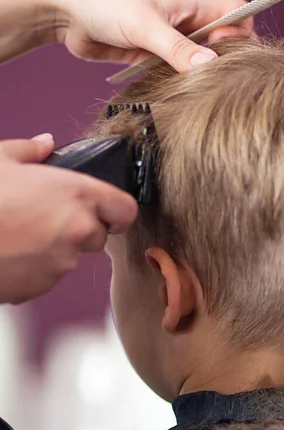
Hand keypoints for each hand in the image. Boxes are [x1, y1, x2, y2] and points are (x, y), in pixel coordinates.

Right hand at [0, 134, 137, 303]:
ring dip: (54, 249)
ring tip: (19, 233)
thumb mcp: (0, 159)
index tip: (107, 211)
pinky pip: (46, 276)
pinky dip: (34, 268)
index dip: (116, 210)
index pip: (125, 209)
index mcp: (77, 194)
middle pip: (98, 235)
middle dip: (80, 229)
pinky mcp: (41, 286)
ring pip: (70, 257)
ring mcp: (61, 262)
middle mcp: (77, 229)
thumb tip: (44, 143)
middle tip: (48, 218)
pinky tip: (10, 252)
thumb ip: (31, 150)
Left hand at [48, 0, 254, 70]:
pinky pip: (175, 71)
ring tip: (195, 90)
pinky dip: (178, 82)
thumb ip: (177, 49)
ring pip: (198, 60)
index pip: (235, 13)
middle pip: (220, 40)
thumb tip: (209, 67)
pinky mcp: (152, 57)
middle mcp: (184, 21)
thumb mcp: (145, 26)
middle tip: (212, 77)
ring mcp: (168, 41)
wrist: (66, 12)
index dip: (239, 32)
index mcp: (191, 3)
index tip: (225, 51)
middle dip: (222, 58)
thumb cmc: (105, 2)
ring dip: (199, 74)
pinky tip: (175, 92)